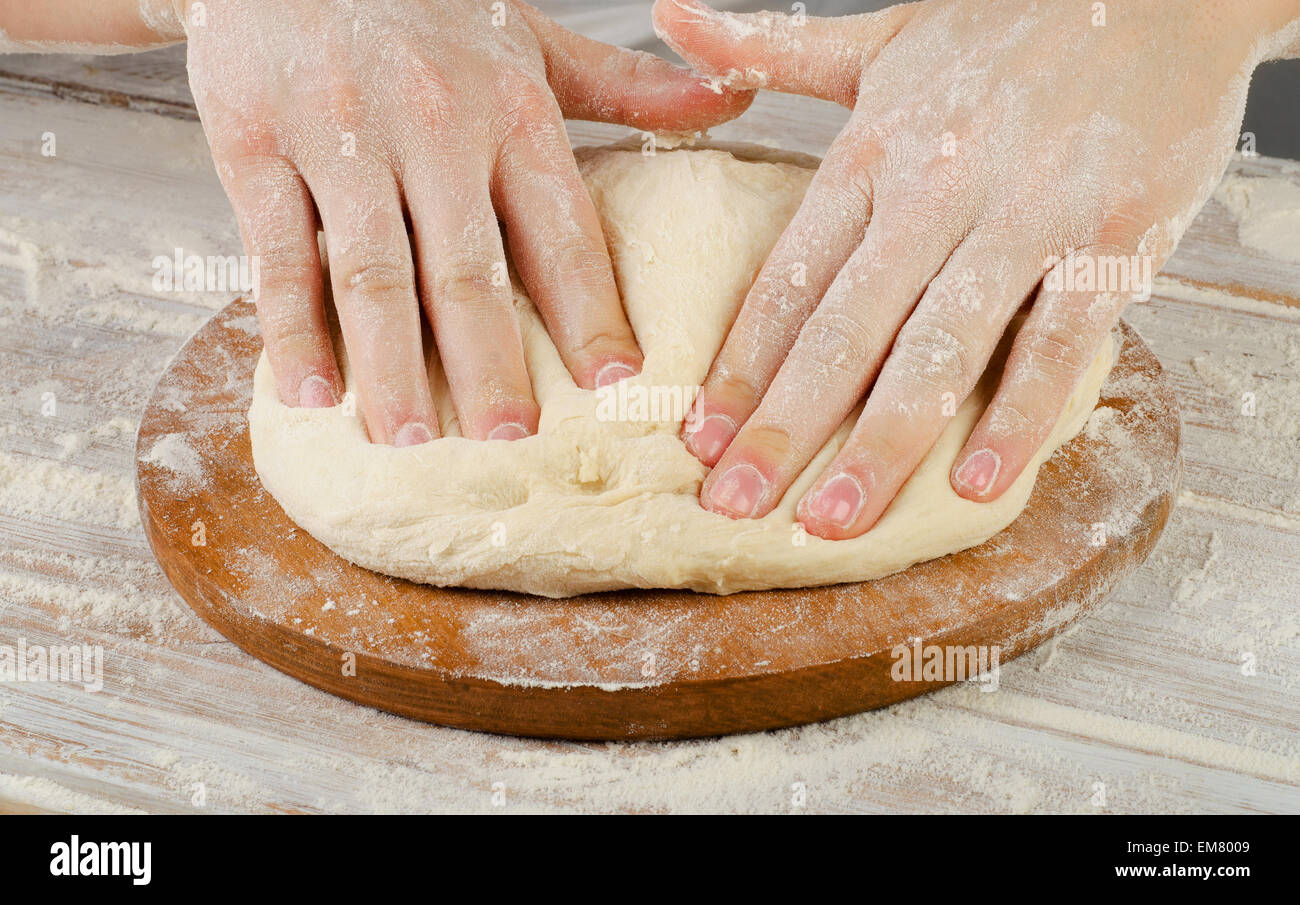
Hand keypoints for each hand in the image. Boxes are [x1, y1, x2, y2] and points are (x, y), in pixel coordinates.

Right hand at [180, 0, 751, 443]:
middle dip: (491, 360)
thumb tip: (731, 102)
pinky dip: (291, 328)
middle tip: (511, 437)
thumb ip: (627, 88)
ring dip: (391, 364)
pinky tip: (312, 393)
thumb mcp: (532, 42)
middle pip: (467, 266)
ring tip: (410, 439)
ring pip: (373, 270)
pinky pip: (277, 251)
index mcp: (510, 109)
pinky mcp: (255, 146)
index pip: (561, 227)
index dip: (590, 308)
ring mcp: (340, 137)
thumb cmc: (427, 10)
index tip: (615, 380)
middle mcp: (432, 125)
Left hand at [657, 0, 1298, 536]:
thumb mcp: (879, 40)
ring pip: (940, 345)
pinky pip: (1058, 339)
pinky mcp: (1112, 235)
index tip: (699, 440)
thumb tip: (668, 22)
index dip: (741, 367)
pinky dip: (1019, 413)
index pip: (790, 278)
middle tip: (735, 505)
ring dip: (882, 442)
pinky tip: (976, 482)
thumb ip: (770, 48)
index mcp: (875, 152)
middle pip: (845, 327)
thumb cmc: (1010, 24)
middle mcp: (937, 188)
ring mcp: (1026, 213)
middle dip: (785, 426)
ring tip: (834, 520)